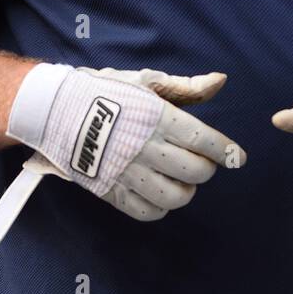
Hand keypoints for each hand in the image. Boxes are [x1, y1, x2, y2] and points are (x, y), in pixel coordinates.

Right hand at [6, 63, 245, 221]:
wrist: (55, 110)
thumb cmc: (105, 92)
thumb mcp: (146, 81)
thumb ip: (186, 87)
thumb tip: (221, 81)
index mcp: (157, 117)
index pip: (203, 140)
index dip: (226, 151)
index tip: (237, 157)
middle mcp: (145, 147)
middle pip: (195, 173)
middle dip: (205, 169)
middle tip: (201, 162)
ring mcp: (127, 172)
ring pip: (174, 197)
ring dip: (186, 191)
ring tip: (181, 180)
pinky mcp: (110, 190)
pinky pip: (146, 212)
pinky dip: (161, 207)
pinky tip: (160, 192)